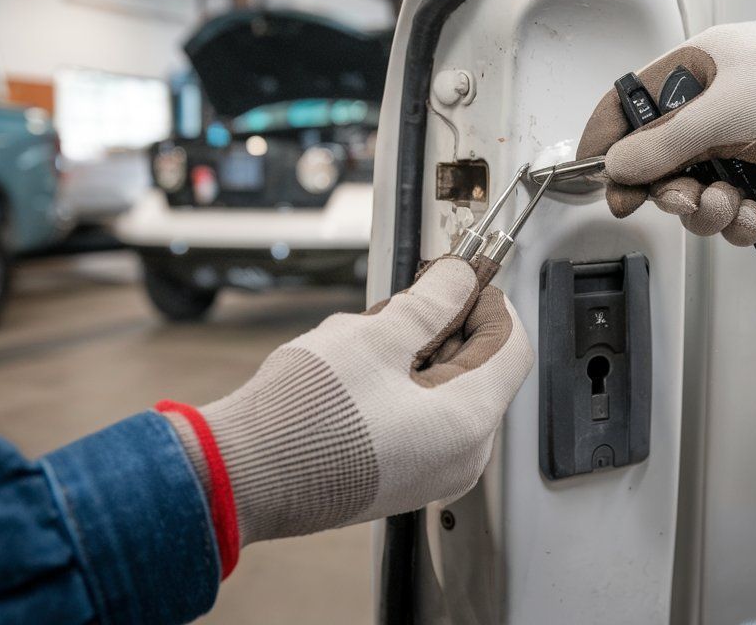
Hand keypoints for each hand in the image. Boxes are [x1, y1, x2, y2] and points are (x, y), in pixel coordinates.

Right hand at [167, 257, 531, 544]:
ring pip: (449, 389)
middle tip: (408, 299)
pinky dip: (403, 383)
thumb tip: (459, 278)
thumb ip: (431, 303)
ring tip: (368, 338)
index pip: (512, 346)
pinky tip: (360, 371)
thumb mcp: (375, 337)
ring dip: (418, 351)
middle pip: (482, 368)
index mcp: (468, 423)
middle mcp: (461, 456)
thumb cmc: (301, 420)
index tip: (463, 277)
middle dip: (447, 325)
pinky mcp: (404, 475)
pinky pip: (424, 416)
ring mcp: (433, 471)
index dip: (489, 302)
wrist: (243, 477)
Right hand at [578, 22, 755, 244]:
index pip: (635, 100)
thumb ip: (660, 145)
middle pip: (662, 160)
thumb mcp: (720, 114)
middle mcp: (719, 106)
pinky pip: (732, 213)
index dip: (609, 136)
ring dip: (707, 210)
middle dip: (670, 189)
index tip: (593, 174)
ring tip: (731, 205)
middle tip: (678, 200)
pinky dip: (741, 222)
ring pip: (696, 194)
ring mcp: (744, 146)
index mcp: (702, 67)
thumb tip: (616, 167)